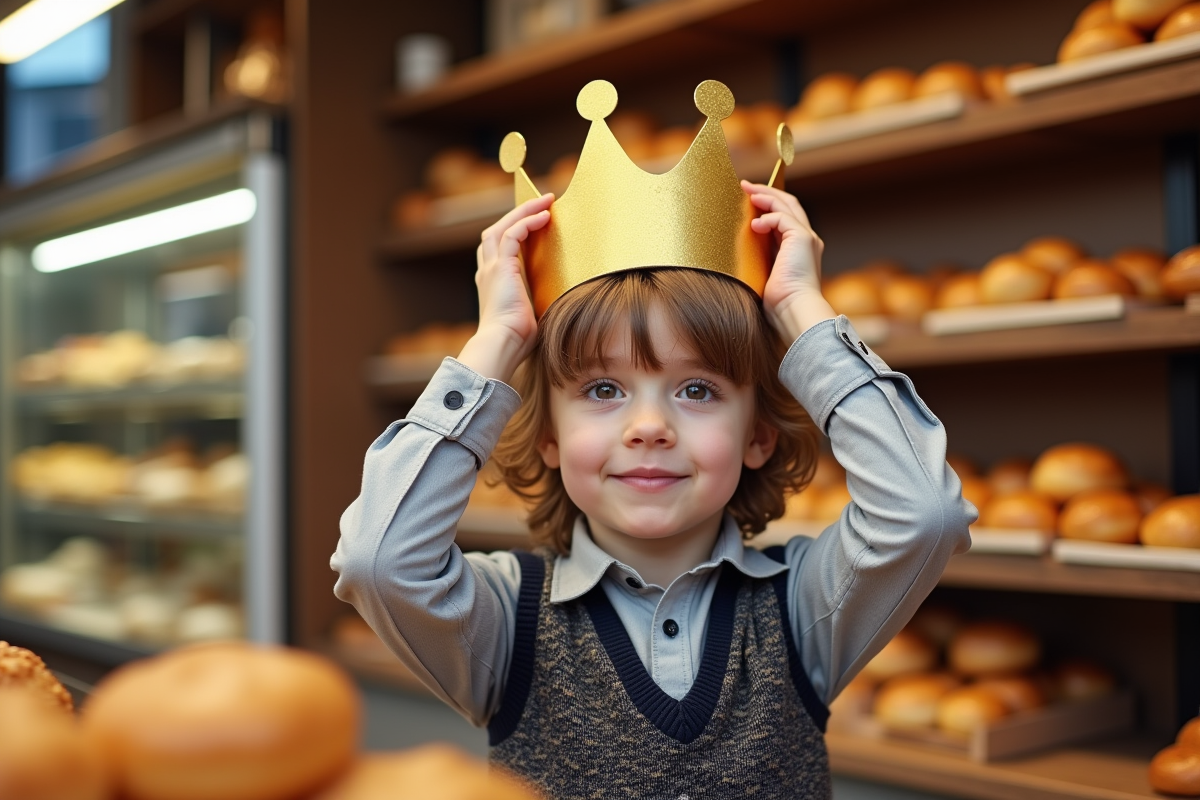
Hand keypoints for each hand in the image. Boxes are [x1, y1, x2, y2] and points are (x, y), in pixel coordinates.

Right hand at [457, 193, 553, 382]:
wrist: (503, 345)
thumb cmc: (518, 340)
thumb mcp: (530, 315)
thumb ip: (538, 302)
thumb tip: (564, 302)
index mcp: (493, 283)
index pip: (498, 249)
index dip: (513, 231)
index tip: (535, 222)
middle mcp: (488, 272)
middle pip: (496, 231)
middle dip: (518, 214)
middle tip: (541, 203)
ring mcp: (492, 268)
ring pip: (502, 227)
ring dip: (523, 211)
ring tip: (545, 201)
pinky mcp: (501, 267)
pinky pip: (512, 234)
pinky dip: (527, 222)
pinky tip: (544, 216)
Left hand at [743, 180, 834, 341]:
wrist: (793, 311)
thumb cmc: (778, 304)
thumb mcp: (764, 275)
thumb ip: (758, 259)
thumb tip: (739, 251)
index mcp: (798, 249)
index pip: (785, 218)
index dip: (769, 205)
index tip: (750, 199)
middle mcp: (806, 240)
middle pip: (788, 205)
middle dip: (767, 192)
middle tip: (745, 186)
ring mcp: (806, 238)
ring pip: (787, 205)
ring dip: (765, 195)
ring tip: (746, 191)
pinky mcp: (802, 239)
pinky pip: (782, 217)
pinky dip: (768, 217)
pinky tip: (754, 225)